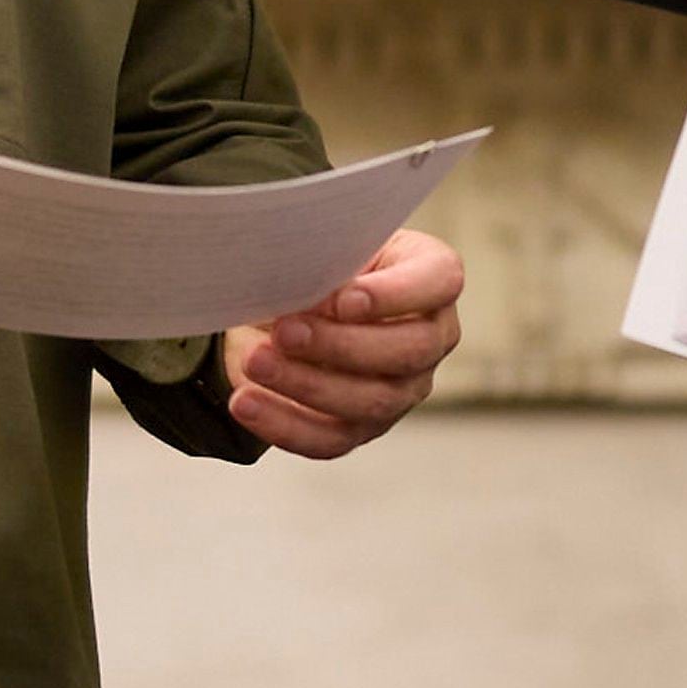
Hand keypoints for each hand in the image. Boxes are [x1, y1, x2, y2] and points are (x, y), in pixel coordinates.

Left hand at [222, 227, 463, 457]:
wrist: (293, 303)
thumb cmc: (319, 264)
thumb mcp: (324, 247)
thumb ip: (323, 262)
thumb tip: (302, 296)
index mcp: (432, 277)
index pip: (440, 282)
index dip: (396, 295)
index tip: (344, 299)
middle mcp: (430, 338)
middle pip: (409, 351)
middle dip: (342, 344)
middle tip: (286, 331)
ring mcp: (402, 390)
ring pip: (371, 401)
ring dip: (307, 384)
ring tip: (256, 362)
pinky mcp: (362, 427)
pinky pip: (330, 440)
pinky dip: (284, 424)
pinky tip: (246, 402)